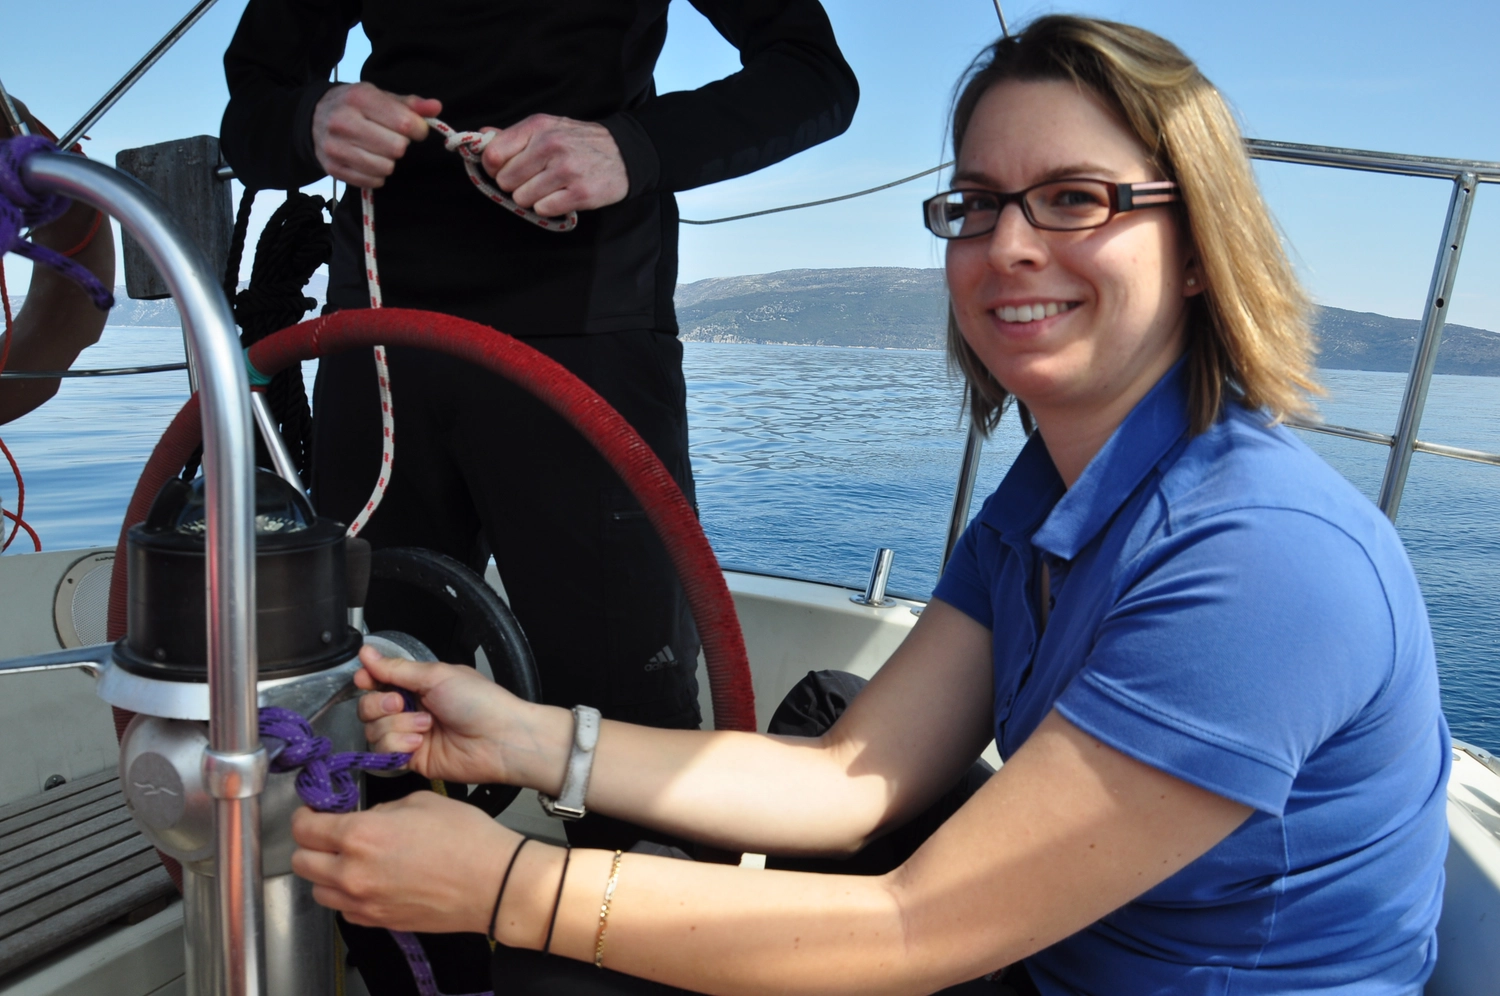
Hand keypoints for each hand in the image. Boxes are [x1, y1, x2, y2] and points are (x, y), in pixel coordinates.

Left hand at [291, 791, 518, 931]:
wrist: (493, 882)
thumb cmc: (466, 840)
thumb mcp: (420, 801)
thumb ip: (381, 810)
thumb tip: (366, 817)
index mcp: (361, 836)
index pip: (305, 827)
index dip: (306, 815)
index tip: (315, 812)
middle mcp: (353, 873)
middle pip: (301, 862)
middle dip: (311, 844)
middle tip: (328, 833)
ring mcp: (363, 902)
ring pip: (318, 890)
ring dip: (326, 872)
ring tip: (350, 859)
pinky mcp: (377, 921)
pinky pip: (344, 909)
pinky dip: (347, 894)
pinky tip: (369, 880)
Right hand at [312, 82, 440, 187]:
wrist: (313, 117)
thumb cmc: (355, 106)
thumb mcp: (381, 97)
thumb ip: (411, 104)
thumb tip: (436, 107)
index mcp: (359, 98)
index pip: (405, 123)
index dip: (418, 130)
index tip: (414, 129)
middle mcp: (344, 121)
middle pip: (397, 148)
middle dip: (400, 144)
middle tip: (391, 138)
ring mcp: (336, 147)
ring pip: (385, 167)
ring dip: (389, 161)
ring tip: (379, 149)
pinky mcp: (333, 168)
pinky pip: (372, 181)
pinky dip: (376, 174)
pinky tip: (369, 160)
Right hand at [355, 646, 562, 788]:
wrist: (501, 739)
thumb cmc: (479, 702)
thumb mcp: (437, 676)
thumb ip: (397, 669)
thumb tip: (367, 652)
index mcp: (419, 685)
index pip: (378, 681)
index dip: (368, 681)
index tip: (364, 679)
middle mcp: (412, 709)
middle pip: (368, 707)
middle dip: (380, 704)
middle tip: (401, 703)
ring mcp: (411, 735)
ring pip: (374, 731)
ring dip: (397, 726)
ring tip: (425, 725)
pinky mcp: (412, 760)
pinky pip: (385, 754)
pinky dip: (397, 746)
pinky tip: (418, 743)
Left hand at [480, 114, 628, 215]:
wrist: (624, 154)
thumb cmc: (579, 142)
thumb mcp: (548, 128)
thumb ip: (514, 135)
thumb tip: (482, 134)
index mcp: (538, 127)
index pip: (494, 154)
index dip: (494, 168)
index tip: (506, 170)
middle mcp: (550, 145)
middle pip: (506, 180)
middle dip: (516, 185)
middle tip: (535, 180)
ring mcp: (566, 170)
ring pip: (523, 198)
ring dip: (533, 198)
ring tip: (551, 187)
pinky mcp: (580, 193)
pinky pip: (544, 209)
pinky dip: (550, 207)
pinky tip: (562, 196)